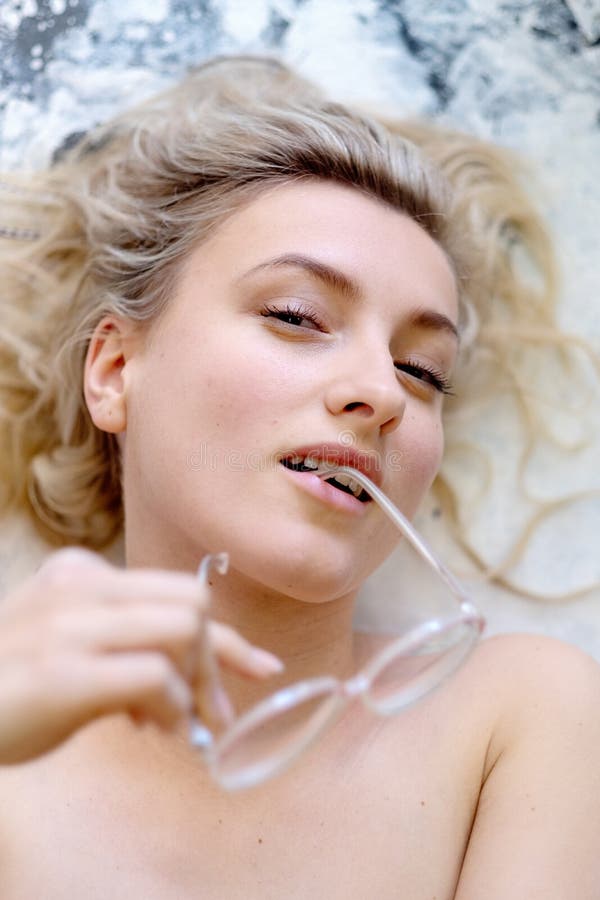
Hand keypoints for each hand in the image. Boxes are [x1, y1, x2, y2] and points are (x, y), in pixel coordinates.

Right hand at [0, 547, 281, 763]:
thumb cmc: (9, 685)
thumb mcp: (68, 649)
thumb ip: (125, 648)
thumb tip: (190, 688)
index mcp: (81, 575)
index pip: (178, 592)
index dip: (226, 636)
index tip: (258, 667)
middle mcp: (79, 587)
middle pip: (192, 604)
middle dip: (219, 659)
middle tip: (215, 712)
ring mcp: (69, 626)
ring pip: (183, 629)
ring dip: (198, 685)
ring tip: (182, 726)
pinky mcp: (62, 672)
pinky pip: (155, 675)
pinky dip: (171, 708)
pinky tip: (153, 732)